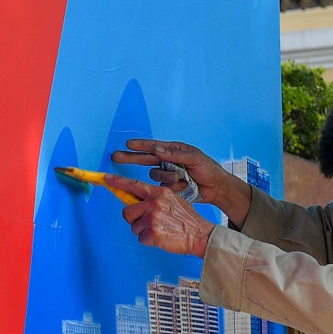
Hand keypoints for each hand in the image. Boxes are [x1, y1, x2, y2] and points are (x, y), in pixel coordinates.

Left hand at [106, 175, 216, 257]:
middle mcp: (154, 203)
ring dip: (143, 231)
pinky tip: (161, 238)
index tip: (106, 179)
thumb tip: (135, 201)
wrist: (200, 234)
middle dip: (133, 219)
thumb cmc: (186, 220)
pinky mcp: (152, 233)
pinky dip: (148, 241)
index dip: (118, 182)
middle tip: (147, 223)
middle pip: (127, 211)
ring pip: (133, 227)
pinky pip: (140, 238)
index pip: (134, 185)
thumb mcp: (172, 201)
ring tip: (160, 230)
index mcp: (159, 193)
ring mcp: (153, 218)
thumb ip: (154, 199)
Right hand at [109, 139, 251, 225]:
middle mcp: (167, 162)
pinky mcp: (169, 188)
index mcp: (173, 151)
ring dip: (167, 177)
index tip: (128, 144)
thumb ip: (174, 154)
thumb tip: (156, 149)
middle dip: (130, 158)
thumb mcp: (194, 158)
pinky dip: (173, 187)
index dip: (140, 146)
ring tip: (183, 178)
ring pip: (155, 176)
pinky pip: (162, 188)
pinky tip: (185, 186)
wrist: (217, 188)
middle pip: (144, 160)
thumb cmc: (208, 168)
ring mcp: (168, 175)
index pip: (153, 147)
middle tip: (115, 157)